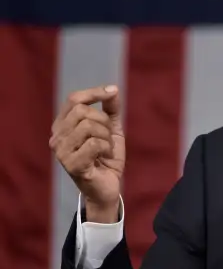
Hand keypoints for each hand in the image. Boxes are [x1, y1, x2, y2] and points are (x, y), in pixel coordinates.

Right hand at [50, 85, 124, 222]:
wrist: (108, 186)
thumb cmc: (106, 156)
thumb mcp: (112, 128)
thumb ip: (111, 109)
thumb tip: (113, 89)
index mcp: (63, 125)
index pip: (73, 99)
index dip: (94, 92)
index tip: (113, 91)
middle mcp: (57, 137)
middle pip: (82, 111)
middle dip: (104, 121)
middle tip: (108, 136)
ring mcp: (61, 151)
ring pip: (88, 126)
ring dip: (106, 137)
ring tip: (106, 149)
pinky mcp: (70, 165)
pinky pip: (93, 144)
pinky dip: (106, 148)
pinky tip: (104, 158)